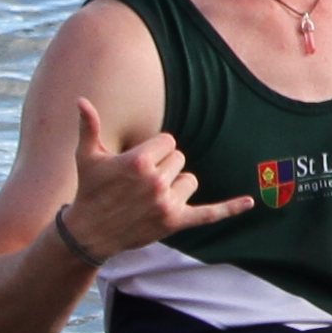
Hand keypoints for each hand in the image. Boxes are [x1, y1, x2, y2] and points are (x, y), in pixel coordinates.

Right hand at [52, 100, 243, 263]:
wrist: (89, 233)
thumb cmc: (89, 190)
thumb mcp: (87, 156)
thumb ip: (88, 125)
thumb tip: (80, 99)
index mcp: (139, 161)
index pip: (169, 141)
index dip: (155, 150)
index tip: (137, 164)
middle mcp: (155, 181)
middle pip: (180, 159)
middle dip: (163, 167)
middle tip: (139, 184)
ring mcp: (166, 203)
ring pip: (190, 180)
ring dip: (176, 186)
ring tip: (150, 197)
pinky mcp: (175, 222)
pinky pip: (209, 214)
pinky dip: (230, 209)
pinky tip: (250, 202)